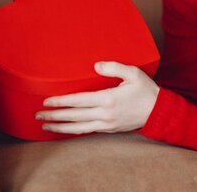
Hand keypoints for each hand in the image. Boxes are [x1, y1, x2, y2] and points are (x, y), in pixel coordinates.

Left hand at [35, 61, 158, 133]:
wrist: (158, 112)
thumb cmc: (146, 90)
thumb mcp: (133, 73)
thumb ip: (114, 67)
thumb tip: (96, 65)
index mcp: (108, 99)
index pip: (78, 101)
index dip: (61, 101)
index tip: (47, 101)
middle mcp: (105, 114)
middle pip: (74, 116)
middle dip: (54, 116)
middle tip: (38, 114)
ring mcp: (106, 124)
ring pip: (78, 128)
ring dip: (60, 127)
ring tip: (45, 126)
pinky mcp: (109, 129)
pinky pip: (87, 130)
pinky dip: (74, 130)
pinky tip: (65, 129)